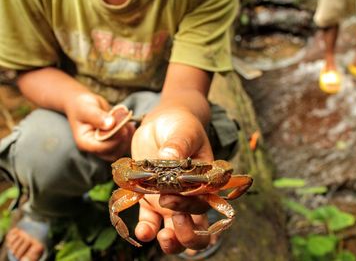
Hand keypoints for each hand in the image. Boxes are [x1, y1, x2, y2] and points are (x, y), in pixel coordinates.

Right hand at [65, 93, 134, 160]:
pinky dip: (131, 135)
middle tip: (125, 123)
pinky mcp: (114, 142)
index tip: (121, 126)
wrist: (85, 104)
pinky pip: (126, 145)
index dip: (114, 139)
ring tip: (126, 122)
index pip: (102, 148)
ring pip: (122, 150)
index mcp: (85, 142)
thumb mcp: (86, 108)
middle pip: (113, 153)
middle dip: (122, 139)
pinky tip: (129, 124)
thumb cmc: (82, 105)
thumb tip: (110, 124)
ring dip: (128, 137)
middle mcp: (95, 148)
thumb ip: (97, 116)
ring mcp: (106, 146)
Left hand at [131, 108, 213, 253]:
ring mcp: (170, 200)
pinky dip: (146, 230)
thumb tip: (170, 159)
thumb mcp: (184, 131)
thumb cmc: (181, 125)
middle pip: (197, 229)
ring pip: (176, 233)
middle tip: (172, 223)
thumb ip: (178, 145)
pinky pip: (150, 222)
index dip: (190, 209)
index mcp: (205, 182)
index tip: (170, 196)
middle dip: (187, 235)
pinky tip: (141, 230)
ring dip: (170, 242)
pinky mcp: (150, 199)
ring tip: (156, 234)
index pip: (204, 205)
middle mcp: (189, 196)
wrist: (163, 122)